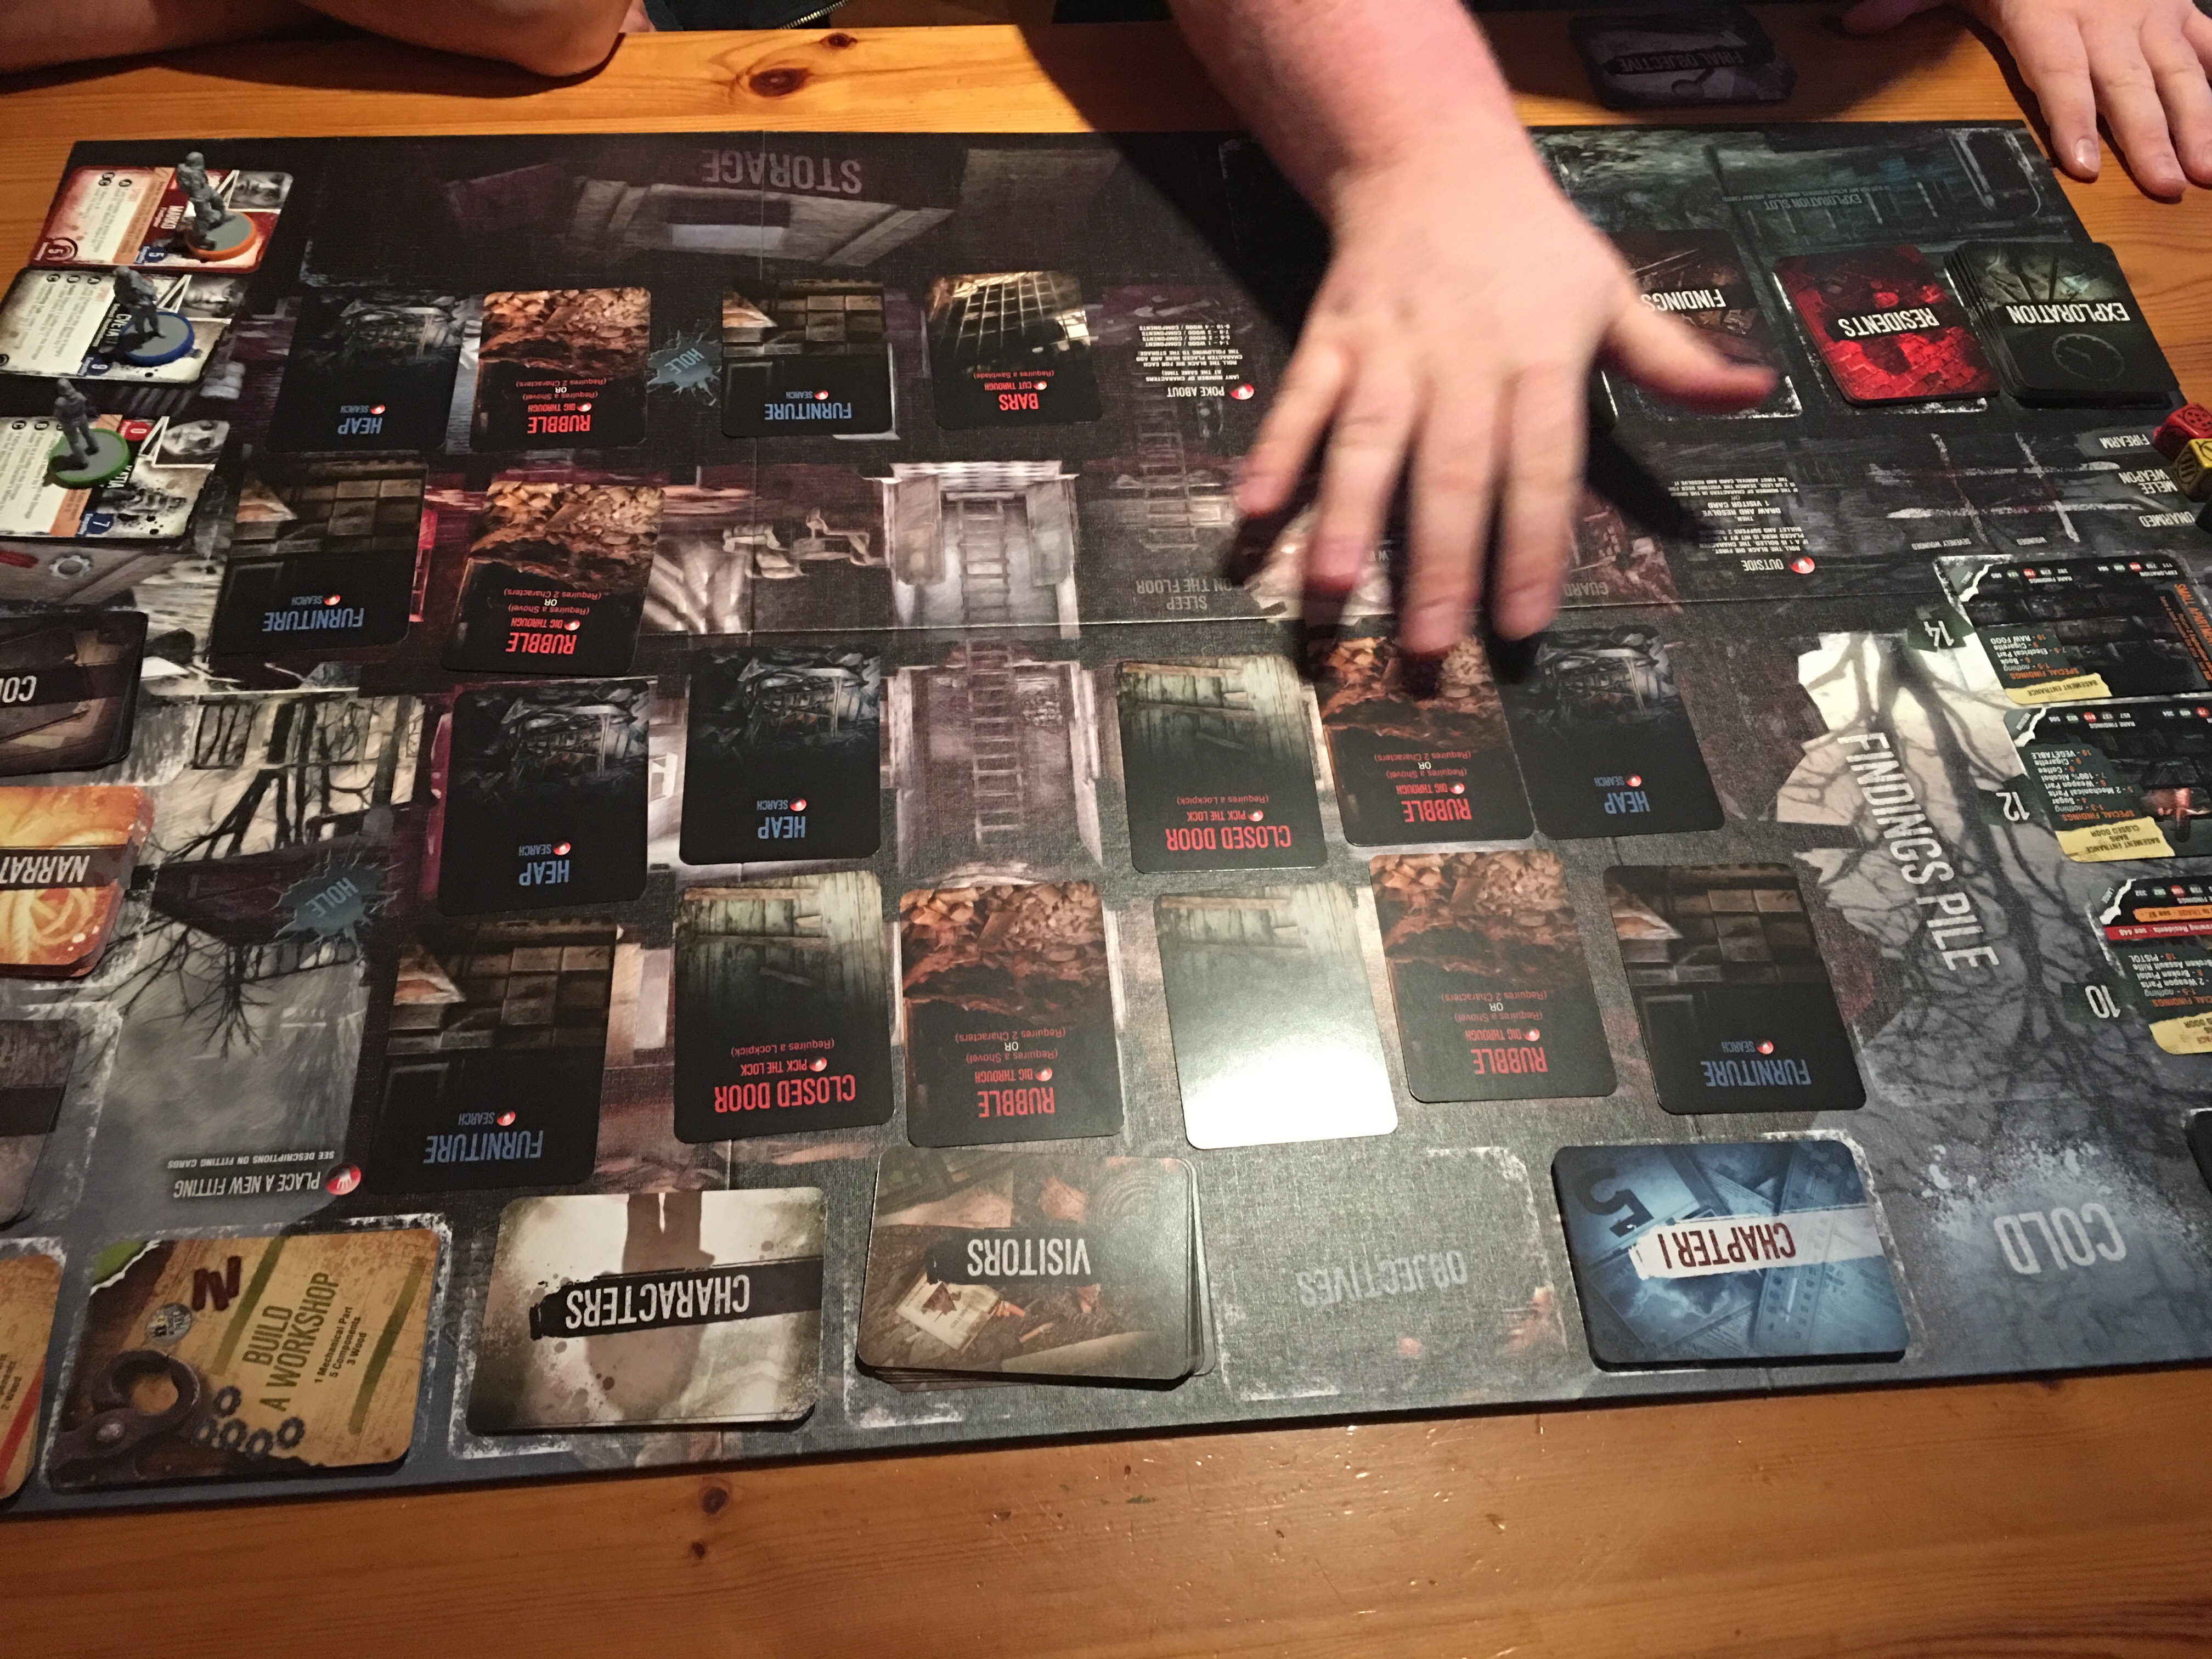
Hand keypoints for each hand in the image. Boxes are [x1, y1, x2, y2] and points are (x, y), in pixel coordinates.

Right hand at [1232, 154, 1772, 655]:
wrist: (1433, 160)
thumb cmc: (1530, 243)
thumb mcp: (1612, 292)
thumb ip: (1673, 359)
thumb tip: (1754, 392)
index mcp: (1540, 359)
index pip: (1543, 467)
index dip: (1531, 546)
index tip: (1521, 624)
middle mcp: (1463, 360)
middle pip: (1452, 471)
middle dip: (1438, 561)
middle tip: (1427, 643)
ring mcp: (1390, 349)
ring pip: (1370, 439)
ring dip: (1346, 514)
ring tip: (1326, 587)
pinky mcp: (1331, 336)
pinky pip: (1302, 398)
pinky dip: (1276, 449)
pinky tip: (1254, 509)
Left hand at [1843, 0, 2211, 195]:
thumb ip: (1909, 2)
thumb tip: (1856, 25)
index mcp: (2048, 16)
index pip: (2061, 76)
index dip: (2074, 120)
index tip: (2086, 164)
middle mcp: (2107, 19)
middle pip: (2128, 87)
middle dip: (2151, 139)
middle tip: (2167, 186)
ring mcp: (2149, 14)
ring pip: (2179, 73)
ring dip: (2198, 122)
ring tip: (2207, 171)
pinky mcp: (2177, 8)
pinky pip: (2208, 44)